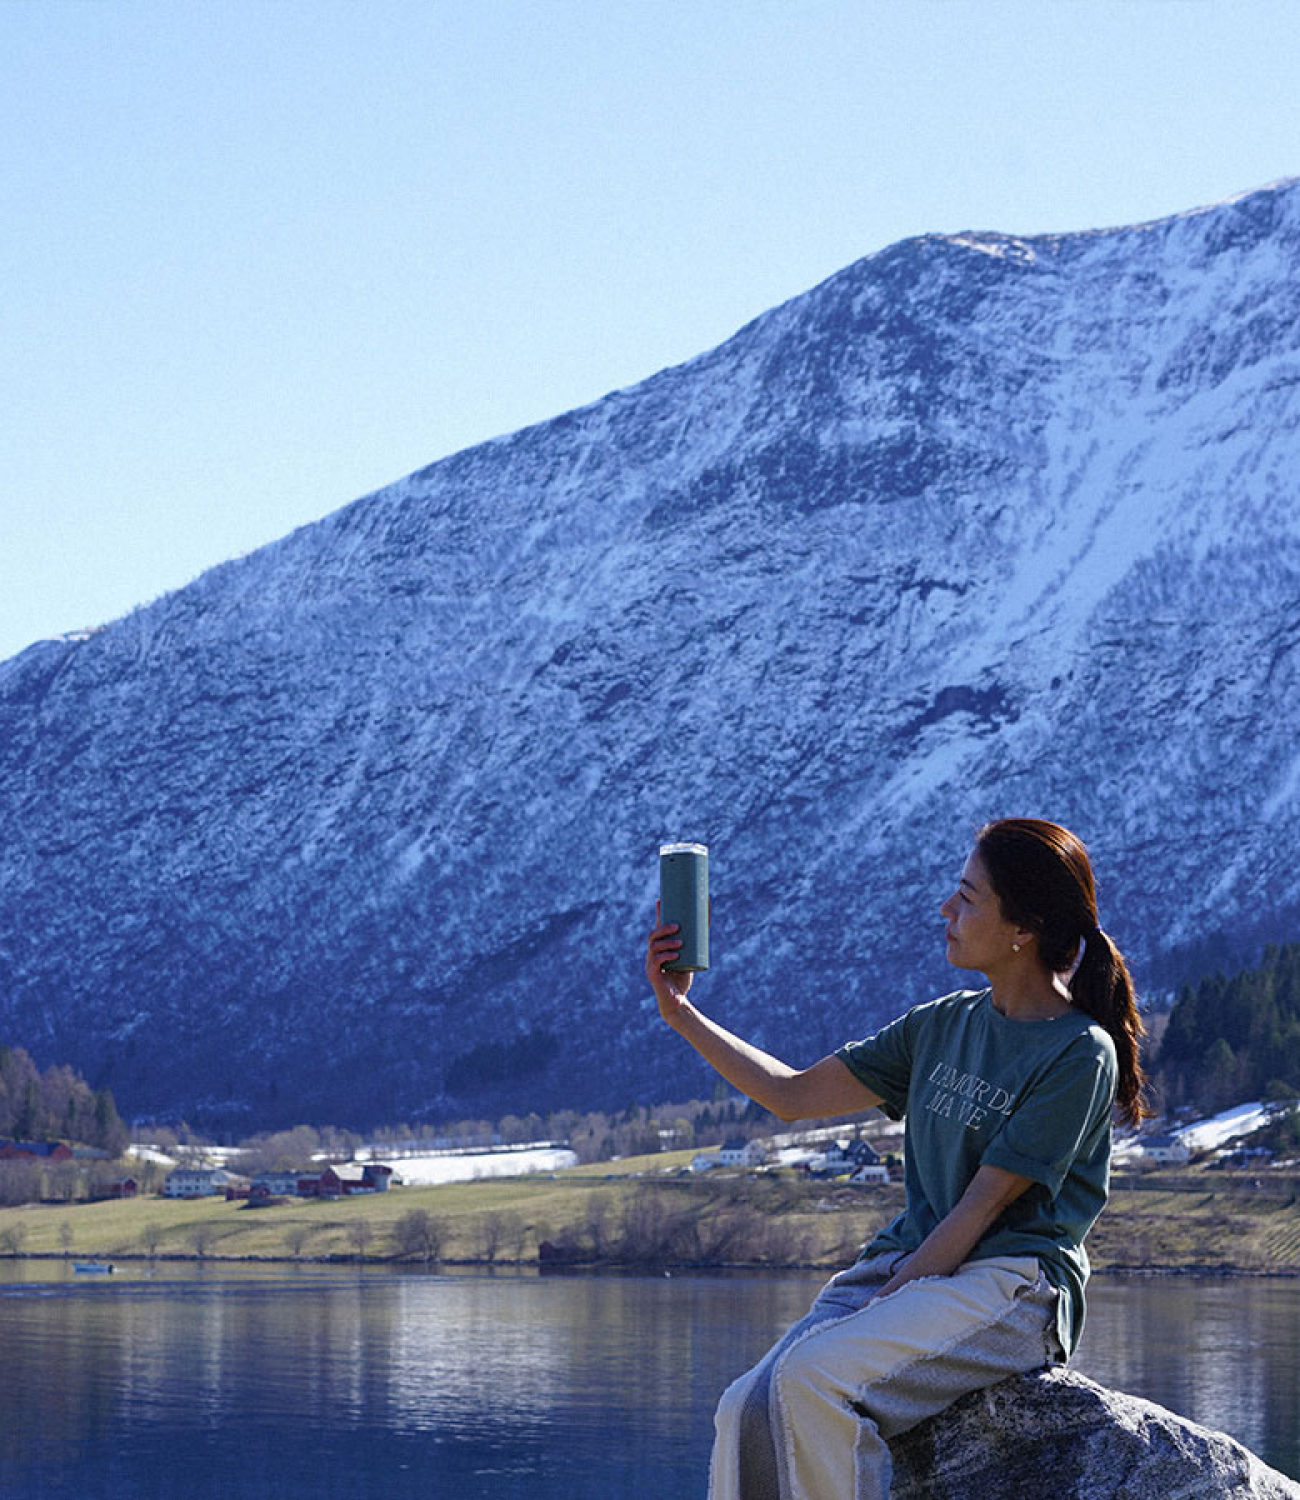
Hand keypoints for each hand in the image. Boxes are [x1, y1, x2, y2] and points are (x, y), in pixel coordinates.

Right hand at [646, 902, 692, 1025]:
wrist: (676, 1001)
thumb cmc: (682, 977)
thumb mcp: (691, 957)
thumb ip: (696, 942)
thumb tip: (708, 920)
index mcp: (659, 947)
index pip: (657, 928)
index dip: (657, 914)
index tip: (660, 900)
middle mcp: (652, 953)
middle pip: (653, 935)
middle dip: (664, 928)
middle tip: (678, 926)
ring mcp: (650, 963)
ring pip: (654, 947)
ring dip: (667, 942)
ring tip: (680, 942)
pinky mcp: (652, 974)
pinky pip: (656, 962)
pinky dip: (666, 957)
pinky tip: (675, 955)